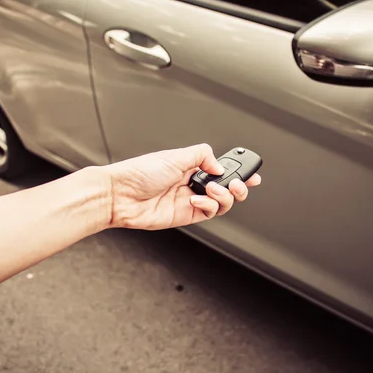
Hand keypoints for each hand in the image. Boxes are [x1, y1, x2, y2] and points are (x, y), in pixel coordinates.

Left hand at [103, 143, 260, 229]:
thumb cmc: (138, 173)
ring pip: (221, 202)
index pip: (220, 168)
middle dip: (239, 186)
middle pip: (226, 188)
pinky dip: (208, 206)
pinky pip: (208, 213)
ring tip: (212, 190)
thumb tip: (220, 166)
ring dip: (224, 196)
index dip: (238, 171)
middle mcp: (192, 183)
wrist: (120, 195)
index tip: (252, 172)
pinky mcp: (185, 216)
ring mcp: (189, 201)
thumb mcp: (174, 156)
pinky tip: (196, 200)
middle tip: (239, 184)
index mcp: (190, 166)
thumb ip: (202, 156)